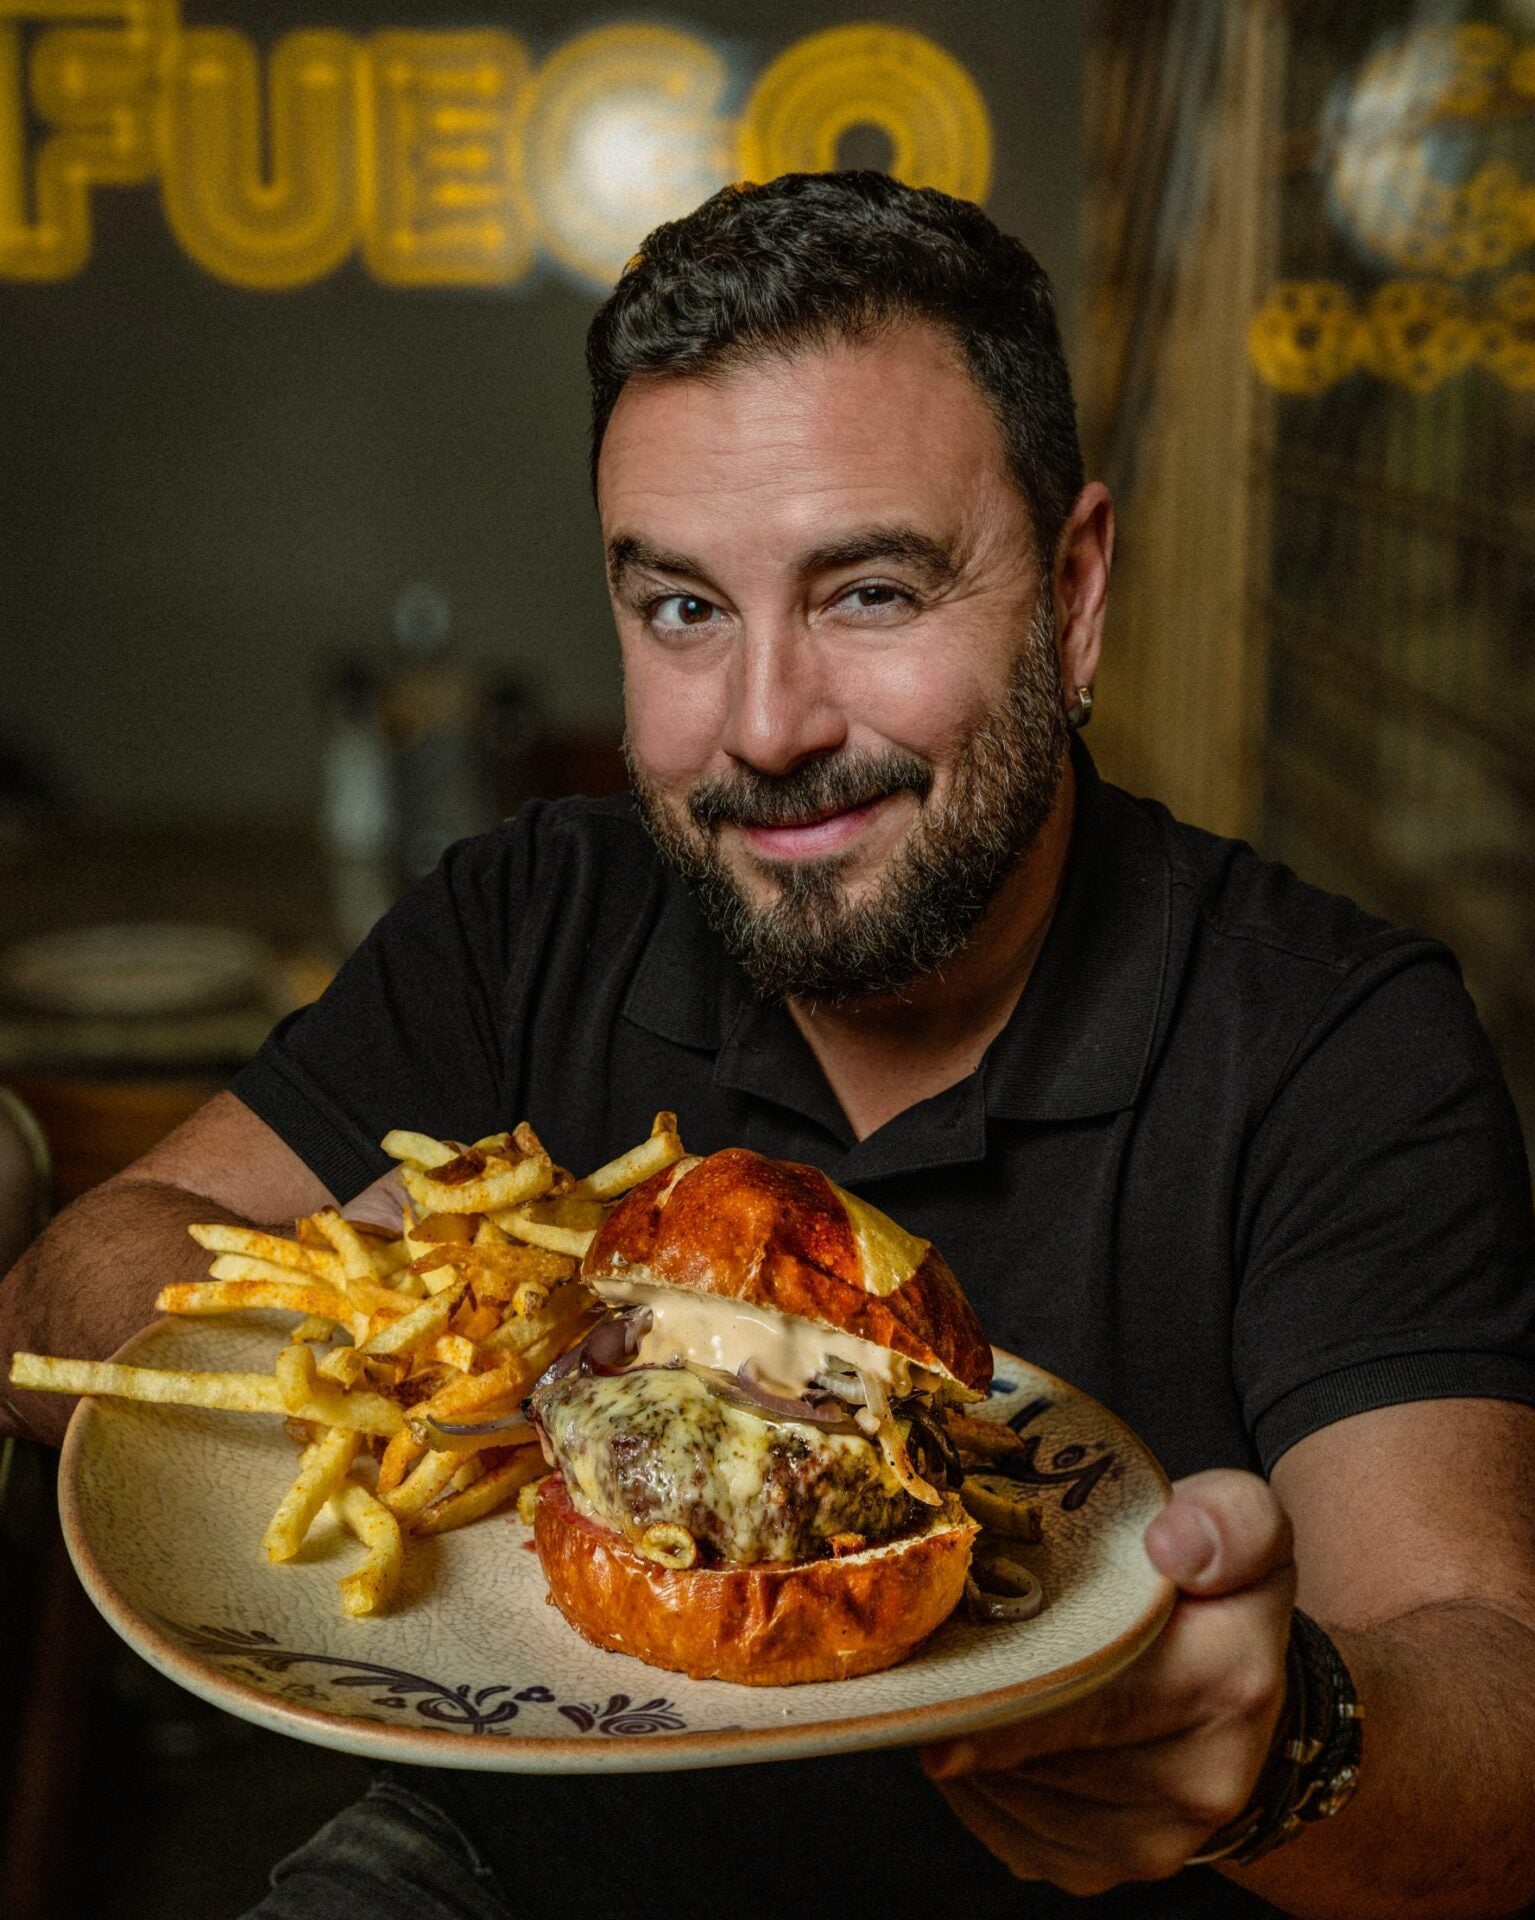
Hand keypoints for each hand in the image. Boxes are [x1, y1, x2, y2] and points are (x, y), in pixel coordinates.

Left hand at [921, 1469, 1295, 1895]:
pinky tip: (978, 1727)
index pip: (1100, 1691)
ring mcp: (1150, 1841)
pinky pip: (1002, 1827)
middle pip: (1040, 1746)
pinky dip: (975, 1778)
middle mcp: (1201, 1779)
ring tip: (958, 1677)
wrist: (1242, 1686)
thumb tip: (1172, 1546)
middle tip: (924, 1657)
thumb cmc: (1214, 1586)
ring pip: (1010, 1789)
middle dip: (971, 1702)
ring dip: (967, 1737)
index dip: (1013, 1688)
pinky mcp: (1101, 1871)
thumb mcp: (1241, 1519)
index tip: (947, 1678)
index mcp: (1232, 1681)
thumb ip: (1226, 1520)